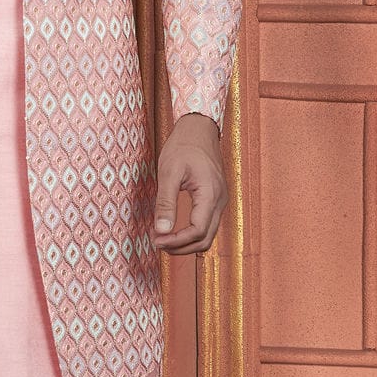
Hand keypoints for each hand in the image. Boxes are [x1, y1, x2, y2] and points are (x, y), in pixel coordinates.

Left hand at [152, 111, 227, 254]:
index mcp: (211, 195)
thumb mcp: (169, 172)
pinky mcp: (215, 199)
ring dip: (186, 243)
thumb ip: (166, 203)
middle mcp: (220, 201)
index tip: (156, 240)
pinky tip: (175, 230)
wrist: (199, 129)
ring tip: (164, 239)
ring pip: (208, 234)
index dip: (176, 241)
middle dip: (181, 247)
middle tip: (157, 243)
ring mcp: (220, 200)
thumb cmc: (184, 146)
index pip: (197, 231)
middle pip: (205, 239)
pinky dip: (192, 233)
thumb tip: (161, 230)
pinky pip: (207, 224)